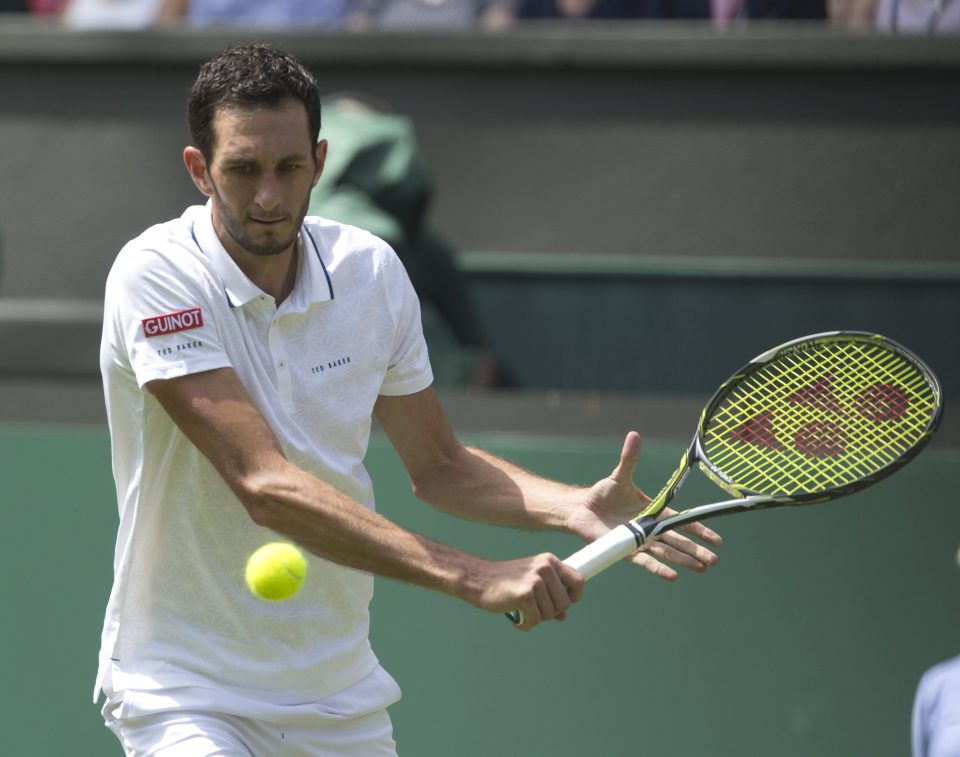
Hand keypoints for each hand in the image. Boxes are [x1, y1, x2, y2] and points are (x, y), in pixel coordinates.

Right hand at [470, 554, 583, 631]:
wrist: (478, 580)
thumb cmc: (505, 582)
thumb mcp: (531, 582)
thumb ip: (549, 594)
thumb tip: (563, 615)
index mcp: (549, 561)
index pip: (578, 581)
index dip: (574, 596)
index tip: (561, 604)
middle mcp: (545, 568)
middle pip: (565, 603)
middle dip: (550, 612)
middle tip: (533, 609)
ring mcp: (536, 580)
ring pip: (551, 614)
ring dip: (536, 618)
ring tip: (521, 610)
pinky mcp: (526, 594)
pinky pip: (535, 621)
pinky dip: (525, 624)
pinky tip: (516, 619)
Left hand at [567, 431, 722, 580]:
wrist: (582, 509)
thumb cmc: (603, 493)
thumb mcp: (619, 476)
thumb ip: (629, 459)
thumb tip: (634, 435)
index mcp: (654, 512)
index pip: (681, 522)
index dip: (699, 530)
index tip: (717, 539)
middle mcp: (650, 529)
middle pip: (678, 541)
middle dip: (696, 550)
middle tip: (714, 560)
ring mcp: (639, 542)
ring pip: (667, 553)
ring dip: (684, 561)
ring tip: (702, 568)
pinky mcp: (625, 551)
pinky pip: (645, 561)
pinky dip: (658, 568)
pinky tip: (673, 576)